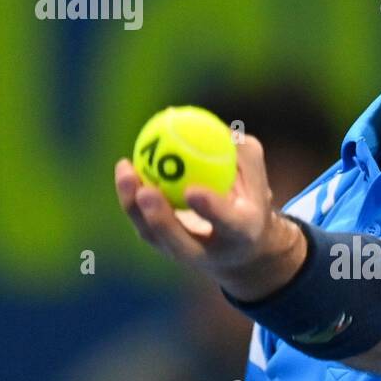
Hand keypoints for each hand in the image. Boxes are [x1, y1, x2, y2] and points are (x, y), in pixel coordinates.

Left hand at [113, 135, 306, 300]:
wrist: (239, 242)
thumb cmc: (248, 195)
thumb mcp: (255, 173)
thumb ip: (241, 151)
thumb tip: (217, 127)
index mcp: (241, 235)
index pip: (228, 224)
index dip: (211, 210)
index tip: (193, 190)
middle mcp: (210, 254)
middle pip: (180, 244)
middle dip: (160, 220)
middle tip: (145, 191)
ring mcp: (182, 254)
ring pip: (152, 235)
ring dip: (134, 206)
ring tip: (126, 170)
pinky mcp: (162, 247)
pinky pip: (141, 222)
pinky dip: (130, 197)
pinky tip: (125, 169)